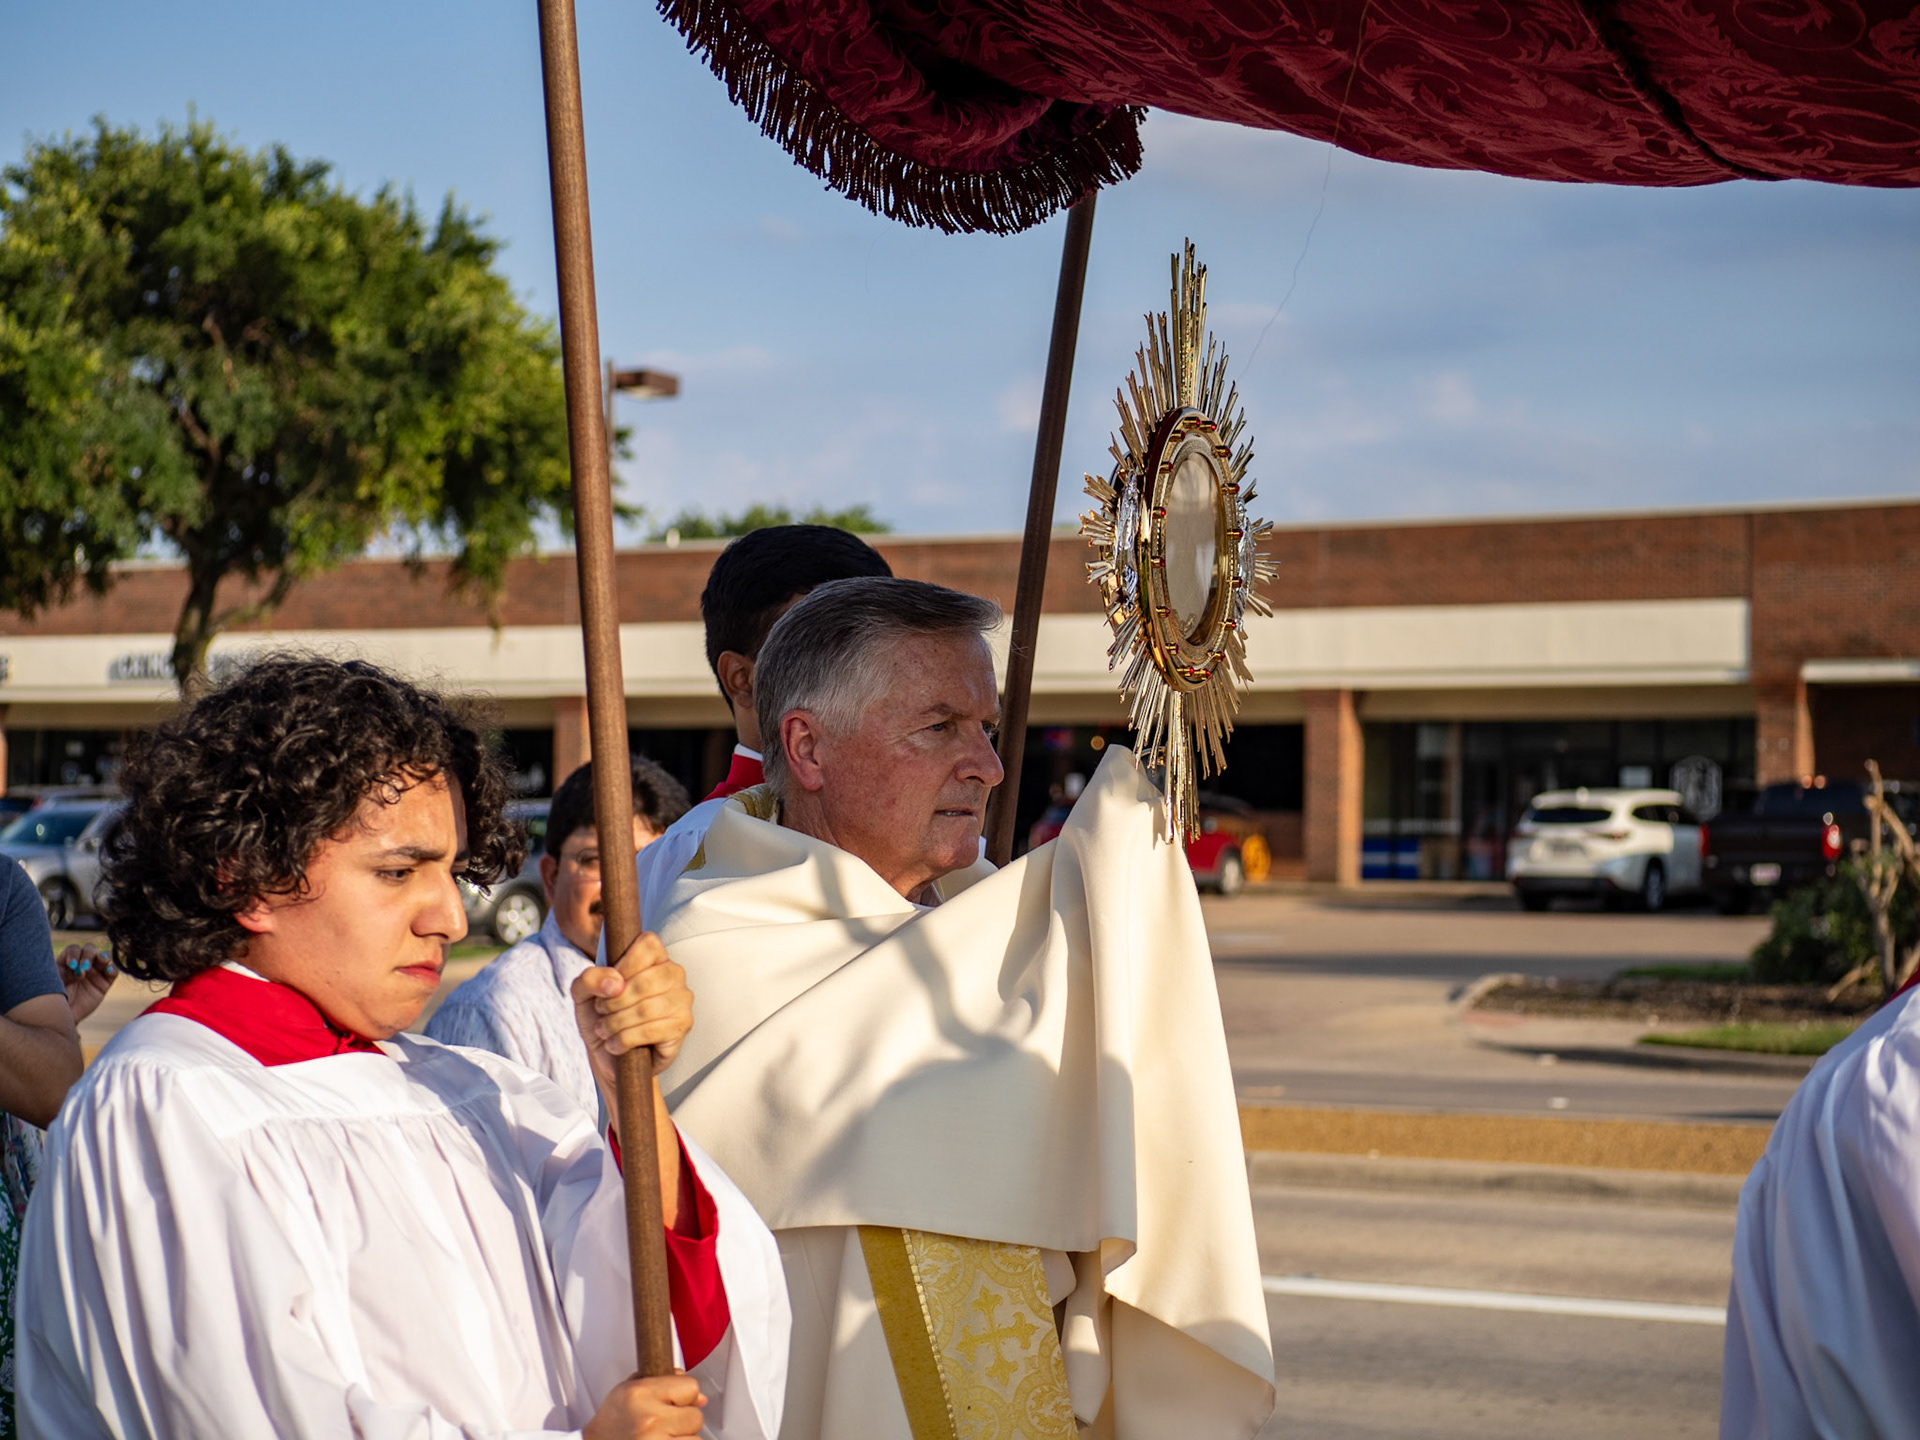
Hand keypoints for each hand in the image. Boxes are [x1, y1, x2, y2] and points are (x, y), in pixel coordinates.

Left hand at [58, 944, 115, 1024]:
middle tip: (84, 967)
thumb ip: (66, 976)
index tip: (71, 965)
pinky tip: (109, 971)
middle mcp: (82, 964)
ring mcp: (94, 973)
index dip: (74, 954)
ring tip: (102, 961)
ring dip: (103, 957)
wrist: (62, 1019)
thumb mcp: (55, 986)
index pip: (73, 950)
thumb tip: (80, 971)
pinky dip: (113, 969)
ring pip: (103, 957)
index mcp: (66, 962)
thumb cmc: (53, 1000)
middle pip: (89, 950)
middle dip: (88, 956)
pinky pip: (112, 972)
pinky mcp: (105, 983)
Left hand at [571, 931, 691, 1087]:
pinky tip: (615, 1044)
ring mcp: (682, 999)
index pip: (648, 944)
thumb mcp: (582, 994)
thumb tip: (615, 983)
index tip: (609, 986)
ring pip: (647, 1009)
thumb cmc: (600, 1016)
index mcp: (653, 956)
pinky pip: (651, 1030)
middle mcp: (674, 973)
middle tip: (602, 1012)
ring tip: (605, 1030)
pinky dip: (624, 1040)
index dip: (624, 965)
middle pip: (645, 981)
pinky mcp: (682, 1026)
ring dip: (616, 1023)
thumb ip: (589, 979)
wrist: (609, 1055)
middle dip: (613, 1002)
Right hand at [583, 1372, 706, 1438]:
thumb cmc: (613, 1421)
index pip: (691, 1387)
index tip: (675, 1401)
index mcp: (641, 1393)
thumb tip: (700, 1397)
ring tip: (662, 1436)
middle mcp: (649, 1419)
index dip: (685, 1394)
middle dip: (684, 1420)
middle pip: (696, 1416)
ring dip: (682, 1438)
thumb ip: (665, 1382)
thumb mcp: (630, 1388)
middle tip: (666, 1423)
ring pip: (694, 1439)